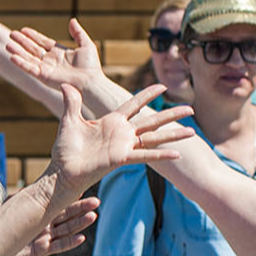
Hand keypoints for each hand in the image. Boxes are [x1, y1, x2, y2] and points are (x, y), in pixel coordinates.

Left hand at [0, 197, 98, 255]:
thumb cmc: (2, 228)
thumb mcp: (9, 210)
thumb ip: (18, 198)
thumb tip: (26, 187)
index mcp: (41, 213)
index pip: (60, 204)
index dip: (72, 198)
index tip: (84, 189)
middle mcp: (46, 225)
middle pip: (68, 216)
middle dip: (82, 209)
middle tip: (97, 202)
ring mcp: (46, 237)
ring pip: (67, 230)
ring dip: (80, 224)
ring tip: (93, 216)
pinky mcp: (42, 250)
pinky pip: (58, 246)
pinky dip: (70, 242)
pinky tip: (82, 238)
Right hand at [6, 18, 102, 91]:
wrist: (90, 81)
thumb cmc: (90, 65)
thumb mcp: (86, 44)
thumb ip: (78, 33)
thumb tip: (72, 20)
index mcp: (58, 52)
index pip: (42, 42)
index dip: (33, 36)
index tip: (23, 29)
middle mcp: (50, 60)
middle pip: (32, 49)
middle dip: (22, 42)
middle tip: (12, 34)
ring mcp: (45, 68)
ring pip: (28, 58)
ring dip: (18, 51)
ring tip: (8, 44)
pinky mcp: (43, 76)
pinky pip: (29, 68)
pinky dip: (20, 63)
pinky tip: (12, 56)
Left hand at [45, 83, 195, 197]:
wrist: (62, 170)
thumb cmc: (65, 149)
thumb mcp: (69, 121)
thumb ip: (72, 103)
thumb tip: (66, 84)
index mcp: (111, 122)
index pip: (134, 104)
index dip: (147, 95)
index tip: (163, 86)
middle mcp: (122, 133)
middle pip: (151, 120)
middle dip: (171, 114)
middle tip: (191, 109)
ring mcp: (124, 146)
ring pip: (154, 137)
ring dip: (173, 134)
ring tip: (192, 132)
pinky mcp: (121, 158)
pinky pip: (145, 155)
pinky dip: (161, 154)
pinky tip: (177, 153)